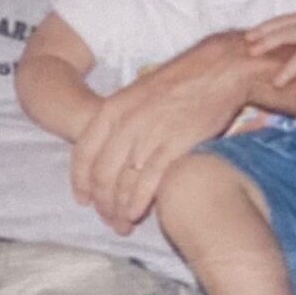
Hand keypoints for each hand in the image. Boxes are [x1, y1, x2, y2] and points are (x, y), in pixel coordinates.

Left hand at [71, 32, 258, 230]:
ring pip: (122, 183)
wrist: (215, 71)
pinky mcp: (173, 147)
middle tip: (107, 218)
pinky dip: (138, 202)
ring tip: (122, 223)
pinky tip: (137, 213)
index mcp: (111, 110)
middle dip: (101, 202)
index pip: (83, 153)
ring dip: (119, 208)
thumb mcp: (137, 95)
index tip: (83, 199)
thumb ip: (119, 122)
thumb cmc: (178, 83)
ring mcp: (148, 136)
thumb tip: (108, 150)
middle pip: (101, 174)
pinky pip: (147, 183)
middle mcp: (125, 124)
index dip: (80, 181)